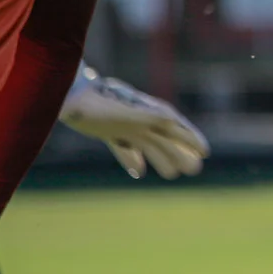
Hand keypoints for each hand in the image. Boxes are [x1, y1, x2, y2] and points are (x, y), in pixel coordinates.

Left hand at [60, 65, 209, 178]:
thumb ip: (147, 116)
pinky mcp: (107, 130)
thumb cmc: (96, 103)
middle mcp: (138, 118)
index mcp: (147, 112)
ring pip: (148, 144)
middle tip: (195, 170)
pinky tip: (138, 172)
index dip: (190, 138)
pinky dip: (133, 159)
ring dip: (161, 158)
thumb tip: (171, 120)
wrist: (67, 98)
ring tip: (172, 175)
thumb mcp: (125, 111)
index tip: (205, 152)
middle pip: (164, 138)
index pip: (175, 126)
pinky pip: (125, 147)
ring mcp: (123, 124)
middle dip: (180, 152)